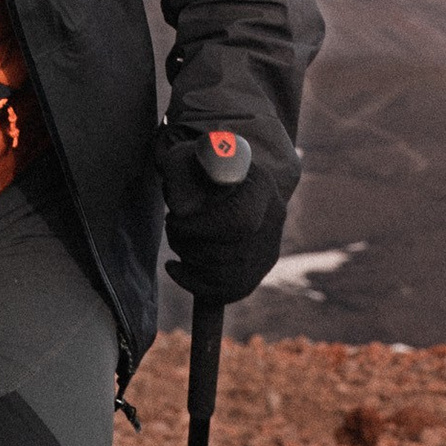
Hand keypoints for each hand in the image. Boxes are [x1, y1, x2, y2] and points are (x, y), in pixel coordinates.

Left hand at [162, 126, 278, 304]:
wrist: (232, 180)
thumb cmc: (208, 167)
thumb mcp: (203, 154)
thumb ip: (193, 164)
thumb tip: (175, 183)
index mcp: (262, 188)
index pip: (238, 221)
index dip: (200, 227)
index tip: (174, 219)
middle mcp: (273, 222)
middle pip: (231, 253)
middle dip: (190, 245)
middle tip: (172, 229)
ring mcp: (267, 250)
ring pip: (226, 274)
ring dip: (190, 261)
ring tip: (177, 241)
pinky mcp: (257, 271)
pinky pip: (226, 291)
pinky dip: (193, 283)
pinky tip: (176, 267)